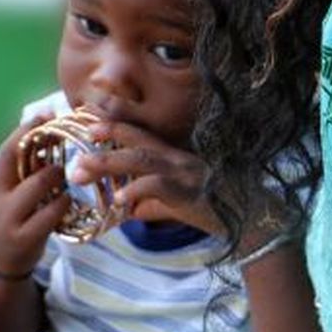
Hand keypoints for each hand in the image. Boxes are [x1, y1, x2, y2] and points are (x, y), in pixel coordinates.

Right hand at [0, 115, 70, 279]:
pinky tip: (66, 201)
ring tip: (66, 178)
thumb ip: (19, 167)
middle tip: (66, 155)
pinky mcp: (25, 238)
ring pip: (41, 186)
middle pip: (25, 164)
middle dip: (50, 157)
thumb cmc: (5, 217)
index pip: (8, 148)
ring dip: (59, 179)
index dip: (28, 129)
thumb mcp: (3, 190)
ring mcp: (8, 219)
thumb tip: (43, 129)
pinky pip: (52, 213)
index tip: (49, 114)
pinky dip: (63, 203)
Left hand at [69, 121, 222, 236]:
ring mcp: (183, 172)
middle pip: (136, 138)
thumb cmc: (215, 208)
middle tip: (79, 130)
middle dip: (106, 131)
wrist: (252, 219)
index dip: (115, 119)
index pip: (140, 131)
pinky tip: (118, 201)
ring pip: (141, 159)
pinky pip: (158, 187)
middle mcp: (176, 158)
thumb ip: (149, 203)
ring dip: (109, 161)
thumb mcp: (175, 203)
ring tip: (82, 168)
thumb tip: (126, 209)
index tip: (88, 112)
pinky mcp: (189, 192)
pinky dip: (136, 190)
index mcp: (172, 156)